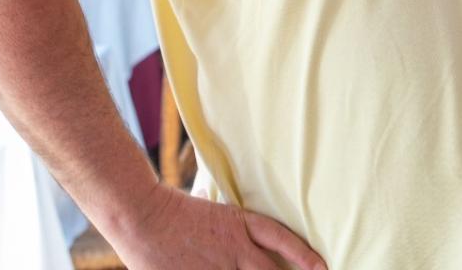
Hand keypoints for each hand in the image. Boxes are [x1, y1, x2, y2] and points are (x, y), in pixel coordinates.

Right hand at [109, 183, 326, 269]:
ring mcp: (215, 269)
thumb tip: (213, 199)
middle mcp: (233, 250)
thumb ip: (220, 216)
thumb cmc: (169, 206)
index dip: (303, 255)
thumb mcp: (205, 205)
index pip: (281, 239)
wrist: (140, 215)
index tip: (321, 267)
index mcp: (238, 225)